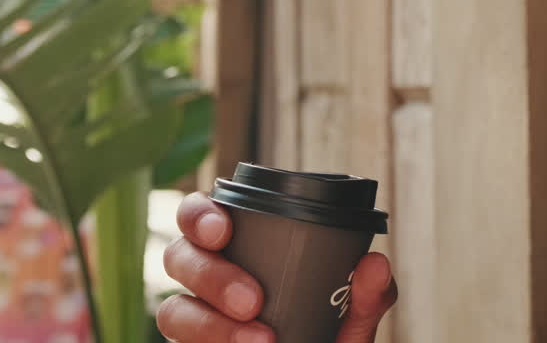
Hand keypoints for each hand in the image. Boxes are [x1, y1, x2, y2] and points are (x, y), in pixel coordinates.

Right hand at [157, 192, 398, 342]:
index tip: (223, 230)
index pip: (201, 216)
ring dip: (209, 323)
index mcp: (243, 249)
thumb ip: (365, 296)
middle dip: (210, 274)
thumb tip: (374, 263)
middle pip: (178, 256)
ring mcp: (198, 319)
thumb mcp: (351, 320)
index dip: (199, 215)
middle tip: (252, 299)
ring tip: (261, 340)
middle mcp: (211, 278)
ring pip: (171, 310)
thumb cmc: (325, 339)